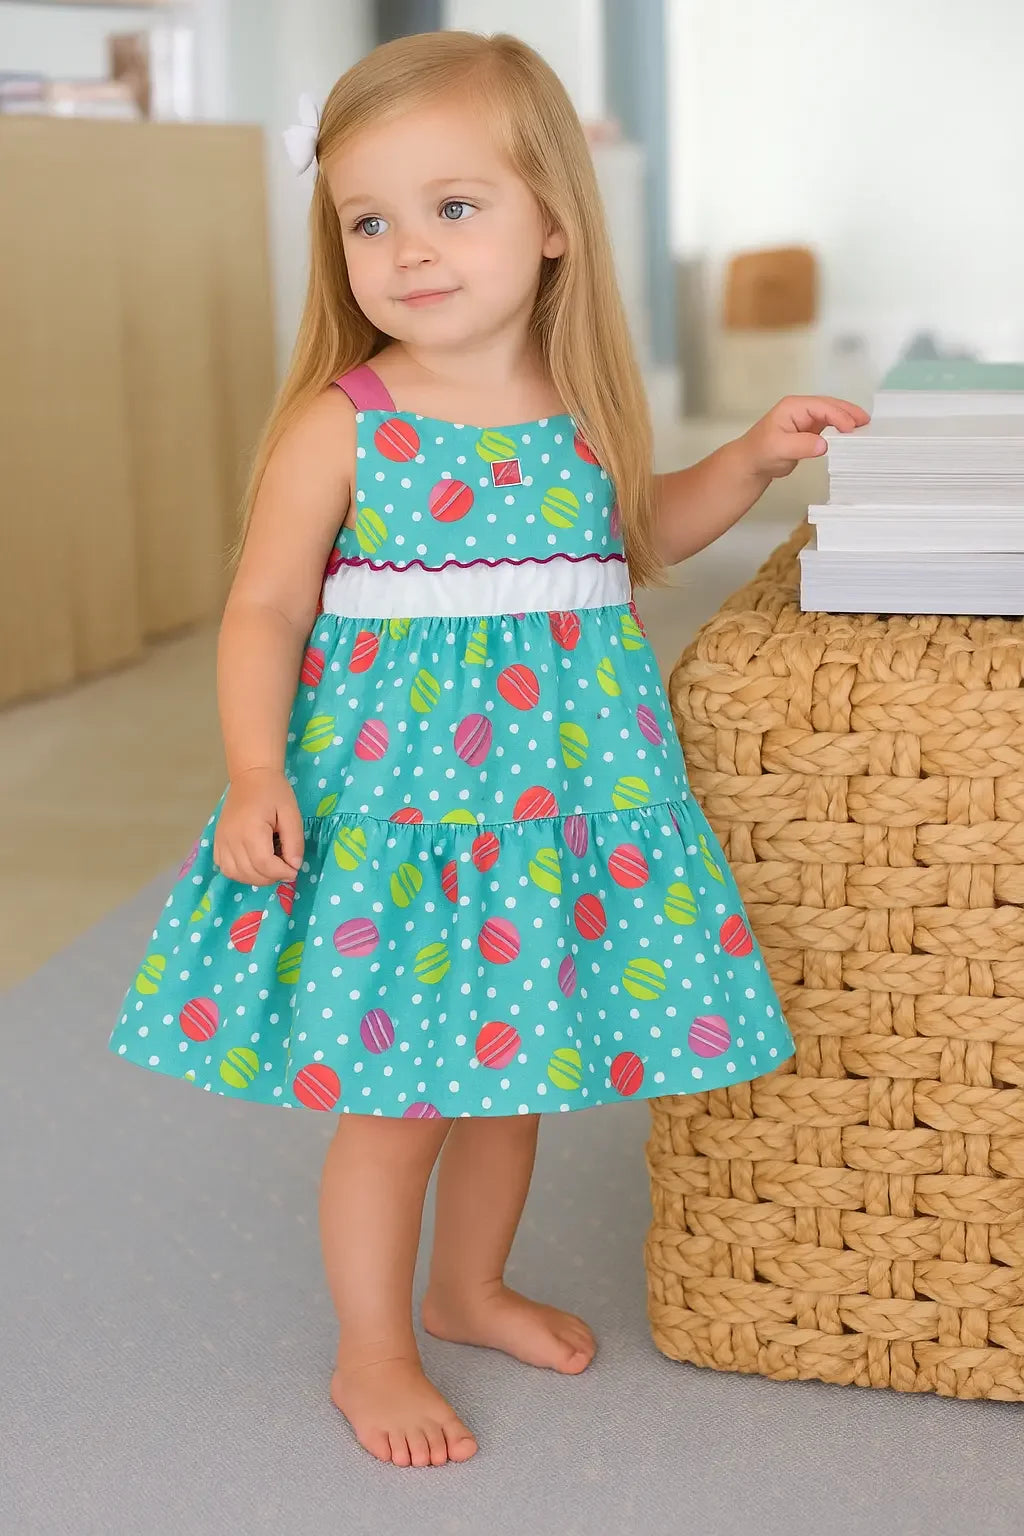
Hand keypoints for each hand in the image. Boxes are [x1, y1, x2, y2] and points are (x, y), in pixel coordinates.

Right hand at [214, 767, 304, 886]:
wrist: (250, 777)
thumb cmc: (274, 792)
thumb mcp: (291, 813)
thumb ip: (294, 842)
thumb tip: (294, 866)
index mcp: (251, 830)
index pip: (265, 864)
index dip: (282, 873)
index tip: (294, 870)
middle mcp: (232, 839)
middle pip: (250, 873)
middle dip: (271, 877)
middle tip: (285, 867)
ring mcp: (221, 841)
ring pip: (236, 874)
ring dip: (256, 878)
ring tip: (270, 867)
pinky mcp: (217, 842)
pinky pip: (225, 868)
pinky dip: (240, 873)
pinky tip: (253, 865)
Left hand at [741, 395, 869, 479]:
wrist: (752, 463)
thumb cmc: (761, 452)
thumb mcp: (780, 448)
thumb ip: (802, 445)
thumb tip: (824, 445)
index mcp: (794, 406)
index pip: (822, 407)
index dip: (838, 416)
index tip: (851, 428)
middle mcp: (802, 409)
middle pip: (830, 405)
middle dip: (848, 412)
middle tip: (866, 421)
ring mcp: (806, 418)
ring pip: (831, 414)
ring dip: (847, 418)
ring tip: (864, 425)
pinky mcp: (809, 430)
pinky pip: (829, 425)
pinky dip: (841, 428)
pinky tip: (851, 433)